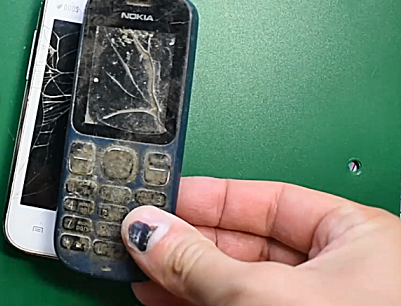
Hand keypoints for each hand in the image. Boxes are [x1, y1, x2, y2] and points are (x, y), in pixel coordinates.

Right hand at [122, 177, 400, 304]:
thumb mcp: (264, 294)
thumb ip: (201, 261)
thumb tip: (151, 230)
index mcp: (354, 237)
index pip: (266, 200)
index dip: (209, 197)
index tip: (161, 198)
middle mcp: (335, 274)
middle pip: (243, 242)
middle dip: (186, 239)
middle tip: (139, 233)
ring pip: (232, 281)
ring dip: (180, 274)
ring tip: (138, 266)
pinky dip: (194, 303)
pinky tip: (160, 297)